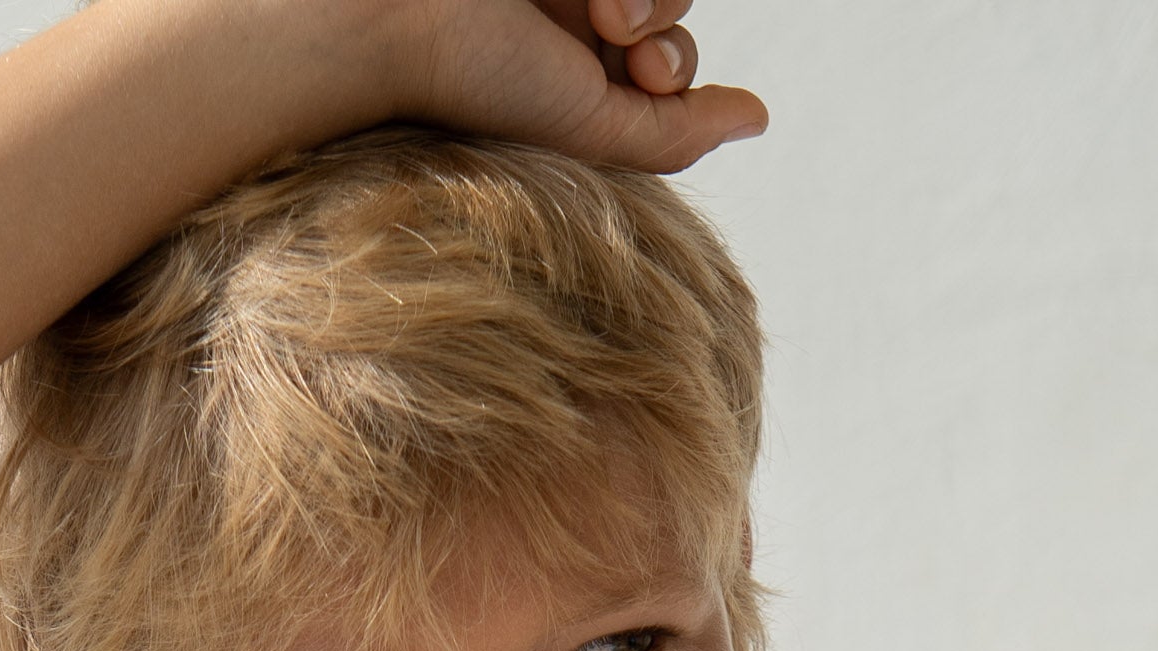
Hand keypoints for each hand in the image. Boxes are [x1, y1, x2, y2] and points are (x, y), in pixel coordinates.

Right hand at [383, 0, 766, 173]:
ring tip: (602, 5)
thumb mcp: (589, 131)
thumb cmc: (478, 87)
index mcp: (584, 75)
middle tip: (617, 30)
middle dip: (661, 20)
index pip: (670, 60)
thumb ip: (676, 131)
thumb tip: (758, 117)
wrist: (399, 22)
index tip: (638, 67)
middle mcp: (576, 18)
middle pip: (669, 6)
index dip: (673, 61)